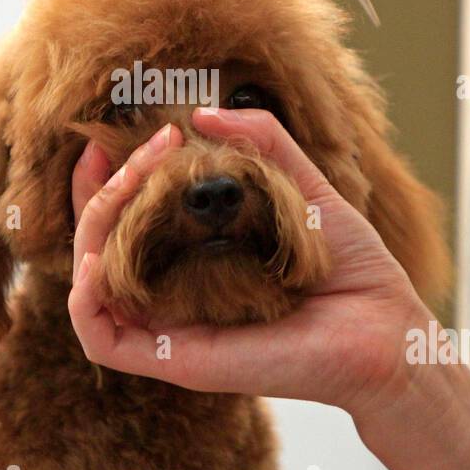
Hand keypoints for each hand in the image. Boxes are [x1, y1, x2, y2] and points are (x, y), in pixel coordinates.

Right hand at [67, 106, 429, 416]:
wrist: (384, 329)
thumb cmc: (349, 267)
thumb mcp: (303, 186)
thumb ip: (260, 141)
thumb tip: (203, 110)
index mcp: (191, 258)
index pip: (120, 218)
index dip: (104, 178)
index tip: (116, 135)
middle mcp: (171, 293)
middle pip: (95, 243)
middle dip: (99, 187)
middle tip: (139, 145)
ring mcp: (169, 328)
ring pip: (88, 282)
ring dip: (93, 223)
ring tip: (130, 181)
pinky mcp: (175, 359)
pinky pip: (100, 336)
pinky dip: (85, 294)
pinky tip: (102, 254)